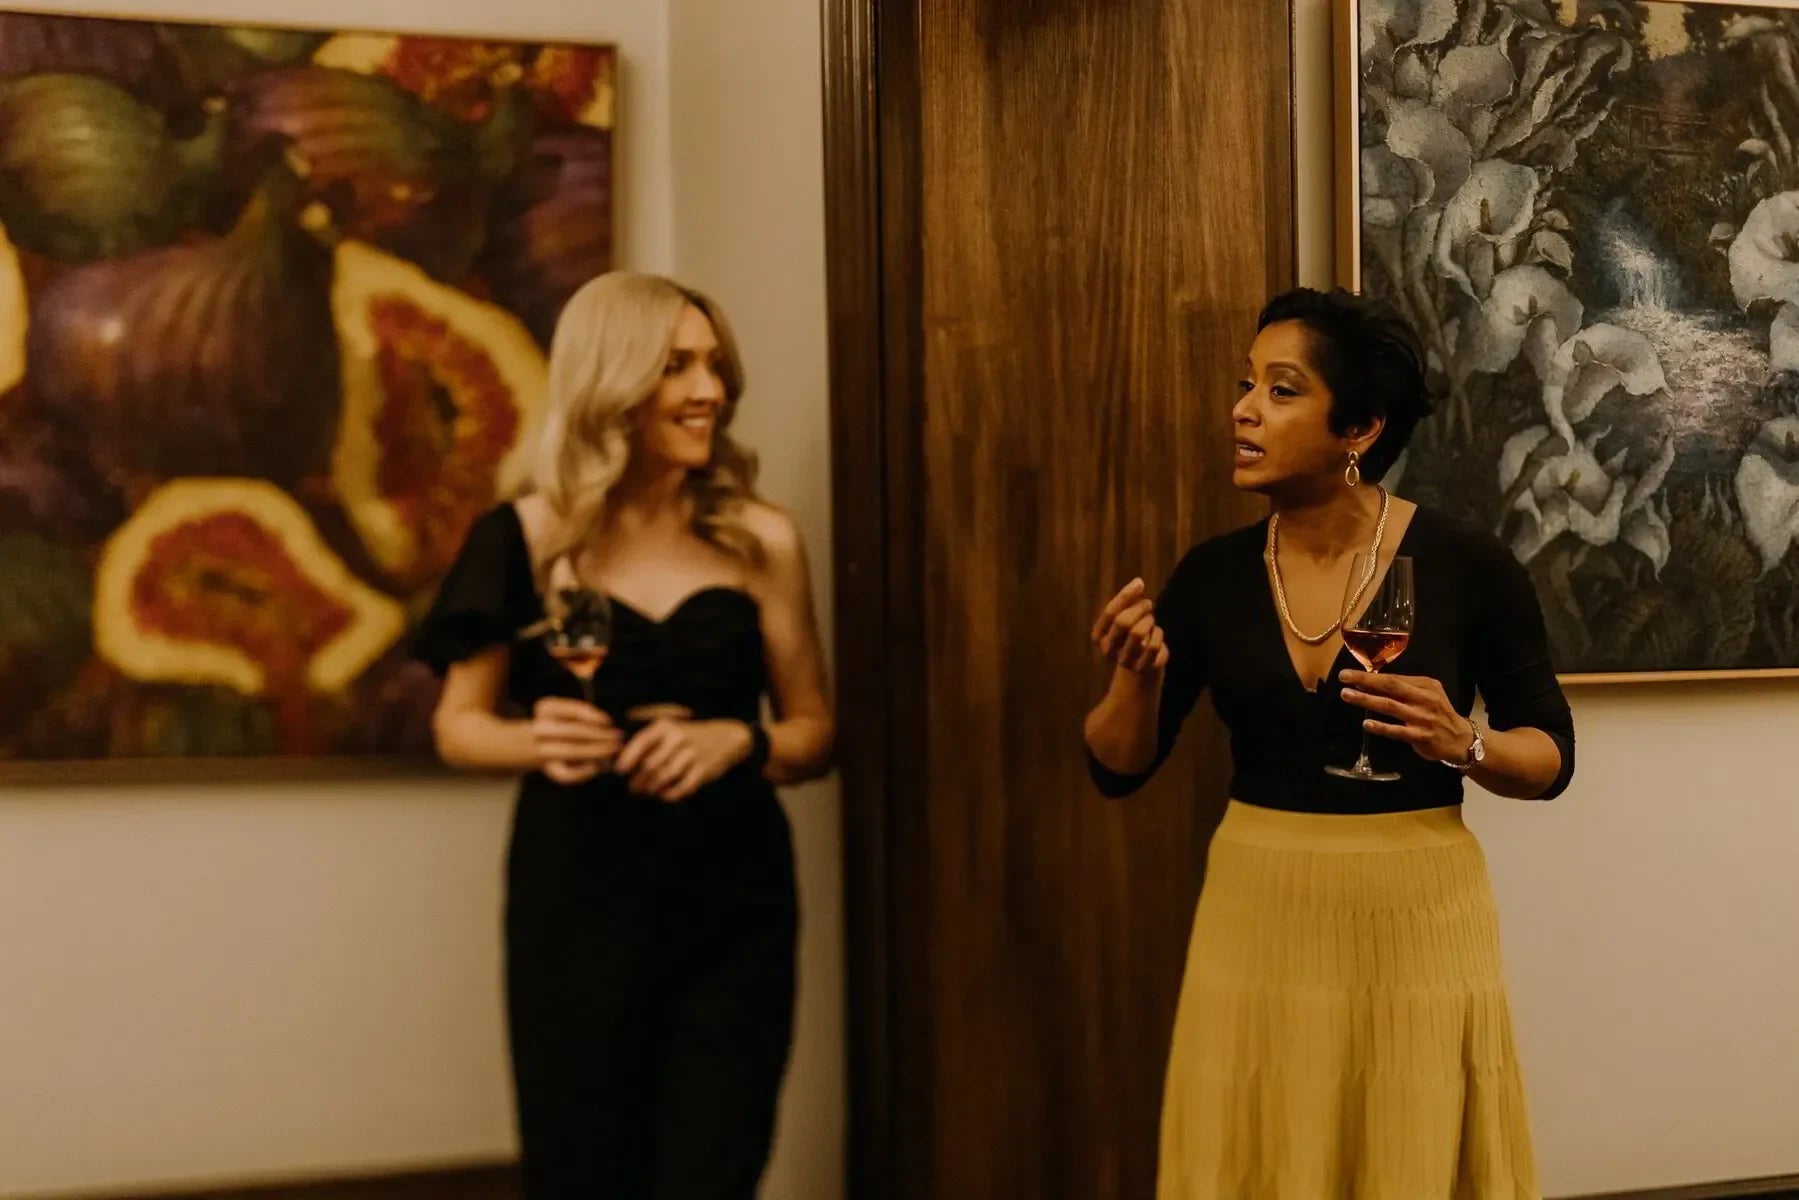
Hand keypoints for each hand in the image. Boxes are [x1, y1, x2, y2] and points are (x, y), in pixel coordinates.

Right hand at [530, 697, 622, 785]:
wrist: (542, 745)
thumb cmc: (566, 724)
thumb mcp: (571, 712)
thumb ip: (586, 714)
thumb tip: (606, 723)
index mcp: (546, 707)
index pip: (570, 709)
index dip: (591, 715)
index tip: (608, 721)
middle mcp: (539, 728)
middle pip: (573, 732)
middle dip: (599, 735)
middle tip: (618, 737)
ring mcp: (540, 750)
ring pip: (571, 751)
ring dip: (596, 751)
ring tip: (614, 750)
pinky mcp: (549, 770)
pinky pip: (566, 774)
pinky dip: (584, 772)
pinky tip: (596, 768)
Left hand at [614, 718, 754, 802]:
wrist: (726, 738)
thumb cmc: (688, 736)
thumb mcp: (669, 728)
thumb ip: (647, 742)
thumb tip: (618, 762)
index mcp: (666, 727)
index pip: (640, 743)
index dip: (627, 759)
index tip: (619, 771)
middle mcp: (678, 738)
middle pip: (650, 765)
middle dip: (638, 780)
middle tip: (633, 788)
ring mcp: (692, 754)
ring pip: (664, 777)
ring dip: (652, 788)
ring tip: (647, 792)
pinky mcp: (703, 769)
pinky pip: (682, 787)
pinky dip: (671, 794)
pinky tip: (665, 795)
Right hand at [1090, 578, 1166, 673]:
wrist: (1140, 667)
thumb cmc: (1130, 636)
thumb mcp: (1125, 618)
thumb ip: (1128, 601)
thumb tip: (1138, 583)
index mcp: (1099, 636)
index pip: (1110, 612)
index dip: (1125, 596)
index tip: (1139, 583)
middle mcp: (1108, 650)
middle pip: (1123, 622)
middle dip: (1139, 608)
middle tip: (1148, 604)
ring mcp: (1125, 660)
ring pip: (1138, 633)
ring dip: (1149, 620)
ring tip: (1151, 619)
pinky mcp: (1143, 667)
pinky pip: (1153, 645)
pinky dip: (1158, 634)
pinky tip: (1156, 632)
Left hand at [1338, 669, 1472, 763]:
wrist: (1460, 739)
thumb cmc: (1438, 713)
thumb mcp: (1428, 694)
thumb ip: (1405, 688)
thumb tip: (1372, 682)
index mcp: (1426, 685)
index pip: (1394, 678)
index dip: (1370, 676)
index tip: (1349, 674)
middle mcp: (1425, 699)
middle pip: (1391, 687)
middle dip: (1365, 681)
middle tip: (1343, 678)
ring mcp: (1423, 718)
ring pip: (1391, 706)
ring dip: (1367, 700)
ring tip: (1347, 695)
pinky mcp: (1421, 736)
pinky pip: (1397, 731)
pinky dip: (1381, 727)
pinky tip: (1366, 723)